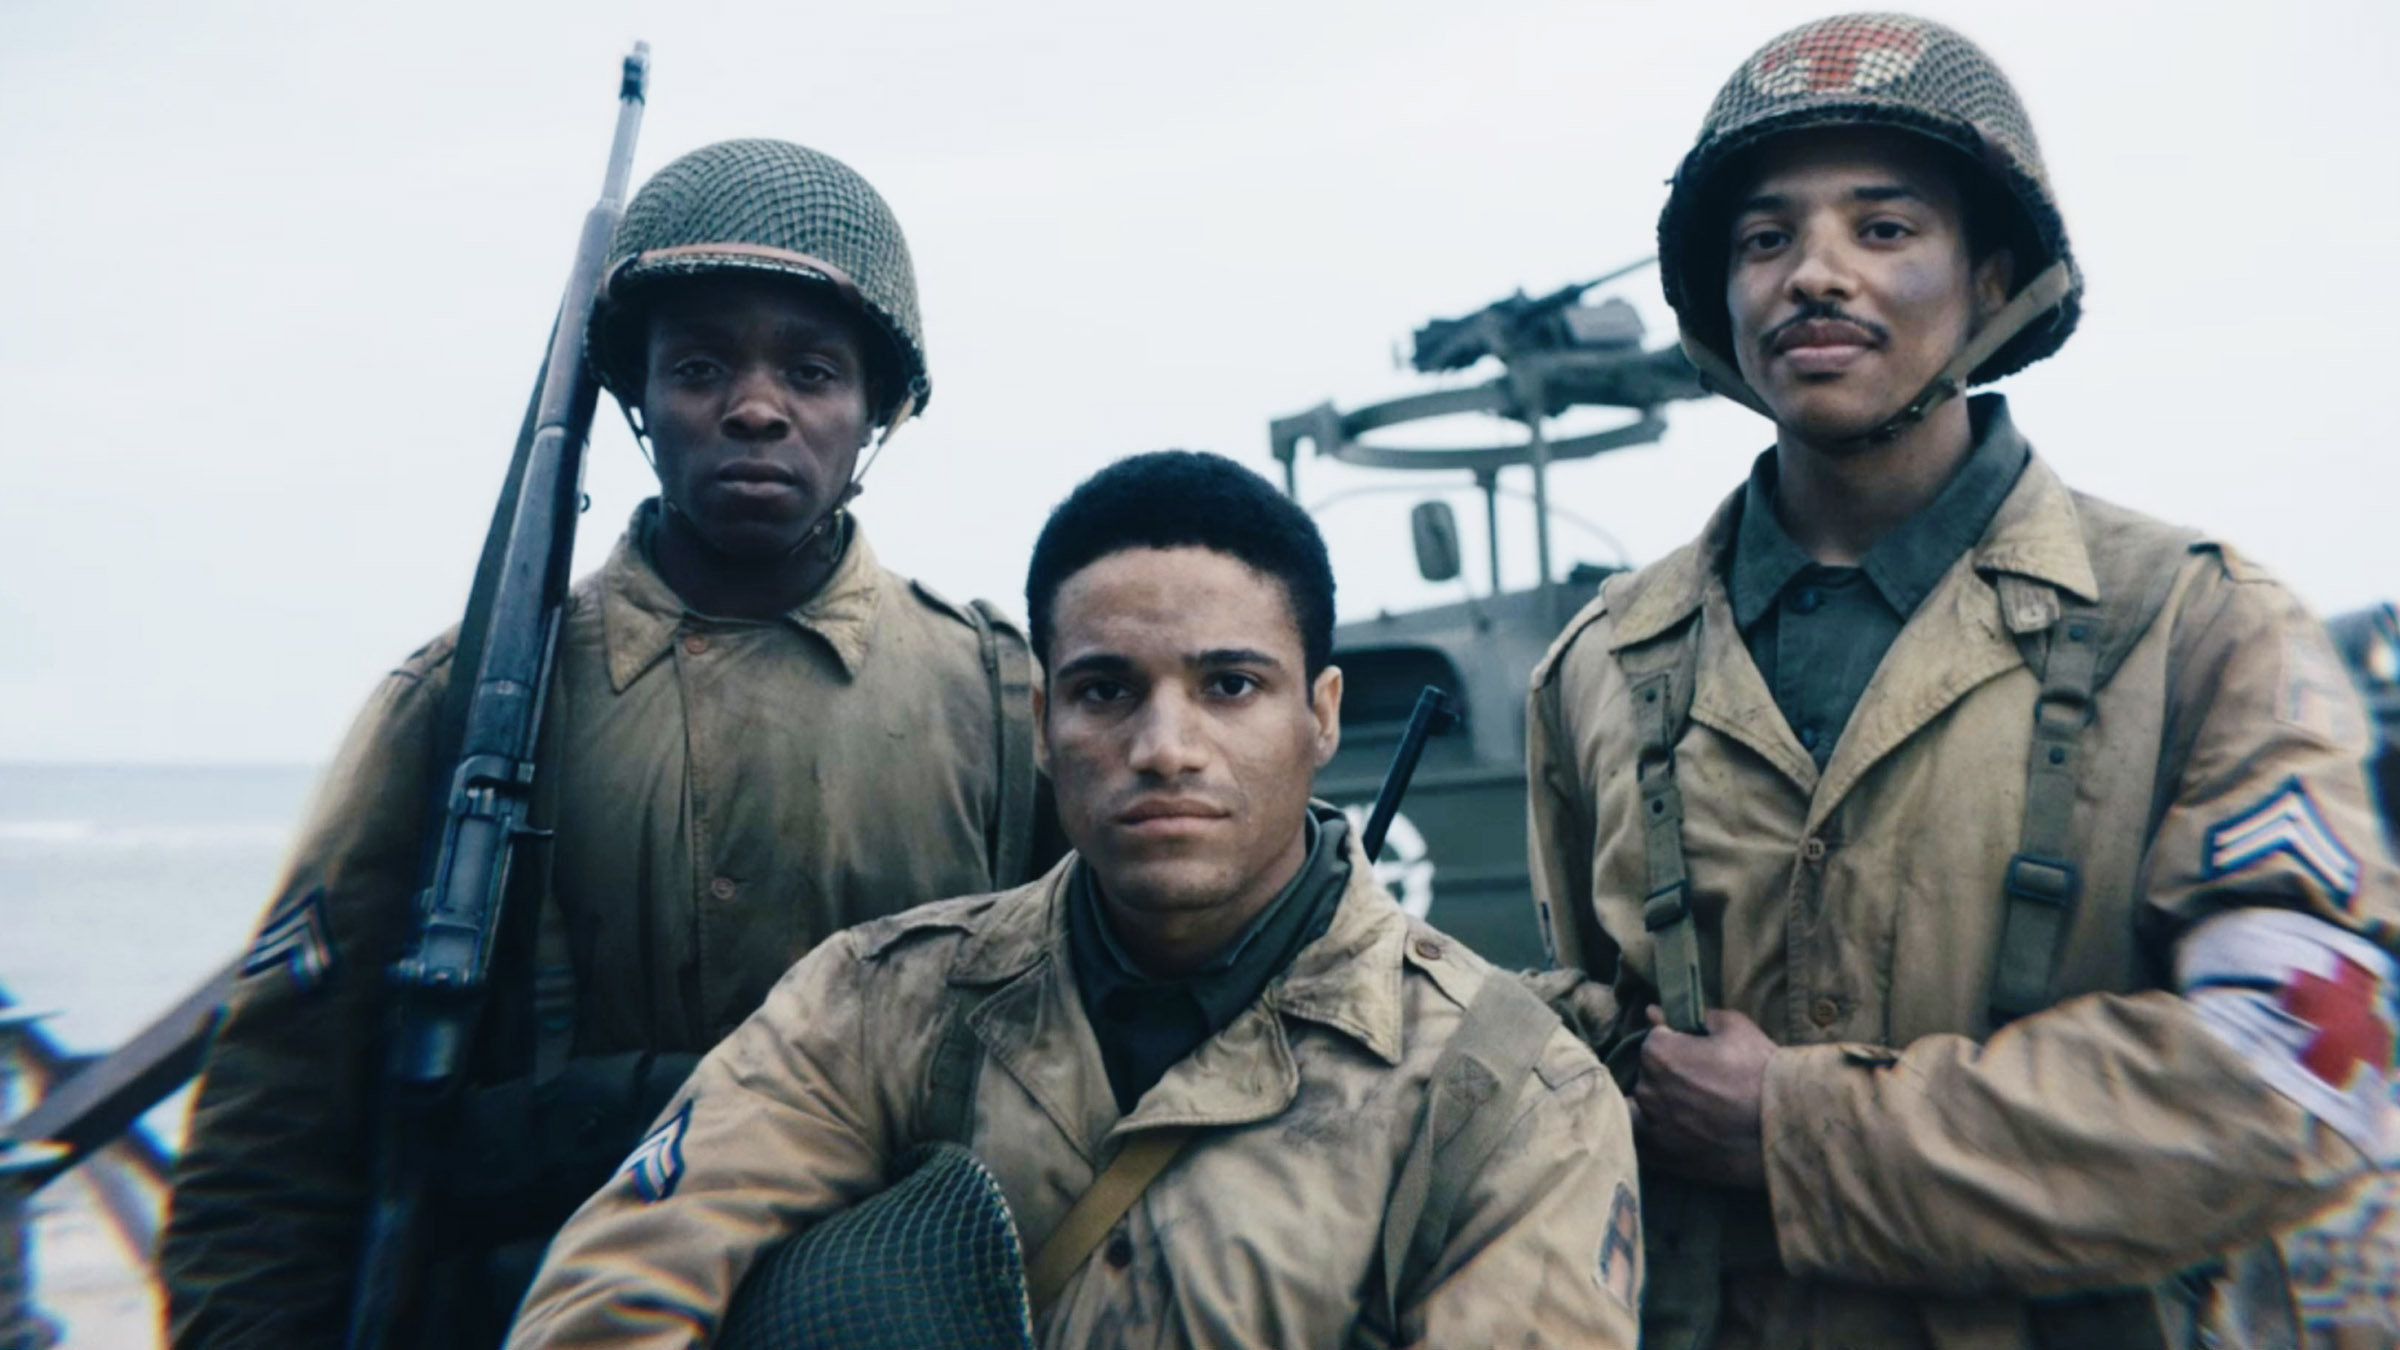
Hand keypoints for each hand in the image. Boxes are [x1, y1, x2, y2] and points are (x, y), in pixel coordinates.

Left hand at [1631, 1006, 1774, 1187]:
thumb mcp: (1735, 1027)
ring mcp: (1653, 1125)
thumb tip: (1657, 1012)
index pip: (1655, 1040)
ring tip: (1695, 1108)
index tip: (1697, 1051)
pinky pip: (1645, 1139)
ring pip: (1648, 1106)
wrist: (1783, 1128)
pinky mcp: (1662, 1156)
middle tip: (1702, 1081)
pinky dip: (1655, 1132)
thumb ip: (1695, 1017)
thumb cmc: (1760, 1071)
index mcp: (1659, 1053)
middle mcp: (1647, 1088)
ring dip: (1663, 1103)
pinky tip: (1676, 1130)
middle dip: (1669, 1072)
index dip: (1676, 1042)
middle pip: (1649, 1073)